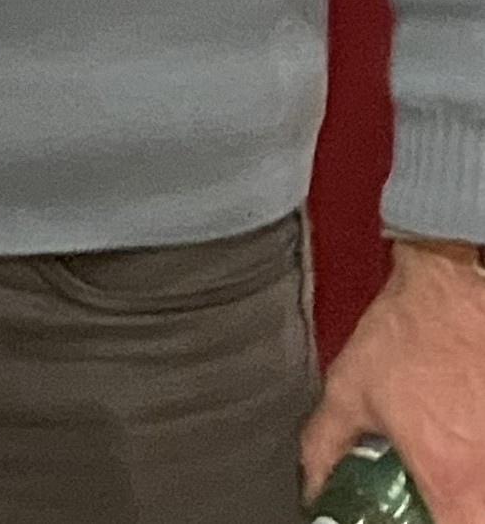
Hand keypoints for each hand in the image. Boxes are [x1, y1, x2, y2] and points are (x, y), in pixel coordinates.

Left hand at [303, 239, 484, 514]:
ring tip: (449, 470)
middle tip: (431, 499)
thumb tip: (313, 482)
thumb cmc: (409, 332)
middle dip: (457, 512)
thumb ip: (325, 446)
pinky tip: (466, 441)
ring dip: (471, 492)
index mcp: (450, 475)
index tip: (417, 520)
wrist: (457, 283)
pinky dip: (482, 468)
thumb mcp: (348, 391)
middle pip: (478, 517)